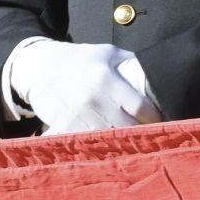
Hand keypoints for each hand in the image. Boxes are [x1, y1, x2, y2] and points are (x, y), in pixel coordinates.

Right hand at [8, 40, 162, 133]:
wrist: (37, 67)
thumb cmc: (77, 59)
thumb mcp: (106, 52)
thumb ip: (130, 63)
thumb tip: (157, 76)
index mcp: (105, 78)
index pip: (141, 108)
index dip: (155, 117)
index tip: (161, 121)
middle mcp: (92, 99)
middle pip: (128, 128)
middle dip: (142, 134)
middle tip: (150, 136)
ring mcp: (77, 115)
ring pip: (110, 140)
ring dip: (123, 144)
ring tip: (133, 144)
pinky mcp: (65, 127)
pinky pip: (90, 144)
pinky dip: (102, 147)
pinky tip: (110, 147)